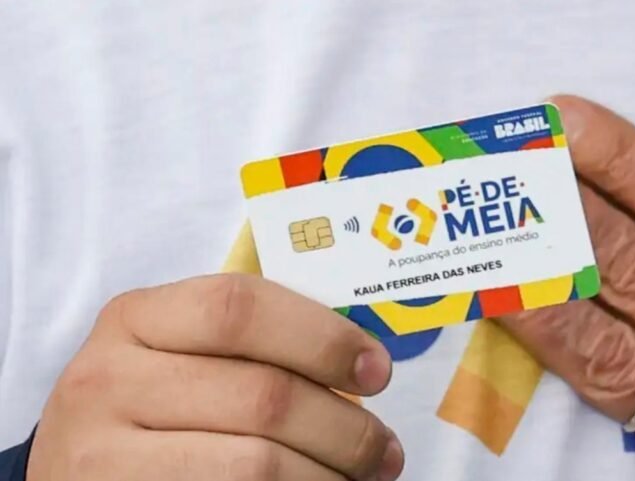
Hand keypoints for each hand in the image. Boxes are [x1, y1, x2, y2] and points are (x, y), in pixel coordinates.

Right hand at [27, 274, 402, 480]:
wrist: (75, 475)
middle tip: (384, 449)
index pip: (241, 308)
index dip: (324, 338)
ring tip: (359, 479)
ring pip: (257, 465)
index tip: (377, 372)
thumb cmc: (153, 409)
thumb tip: (363, 367)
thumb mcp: (181, 358)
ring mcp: (103, 455)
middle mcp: (107, 380)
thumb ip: (254, 347)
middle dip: (347, 428)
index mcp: (135, 318)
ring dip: (330, 476)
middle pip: (265, 396)